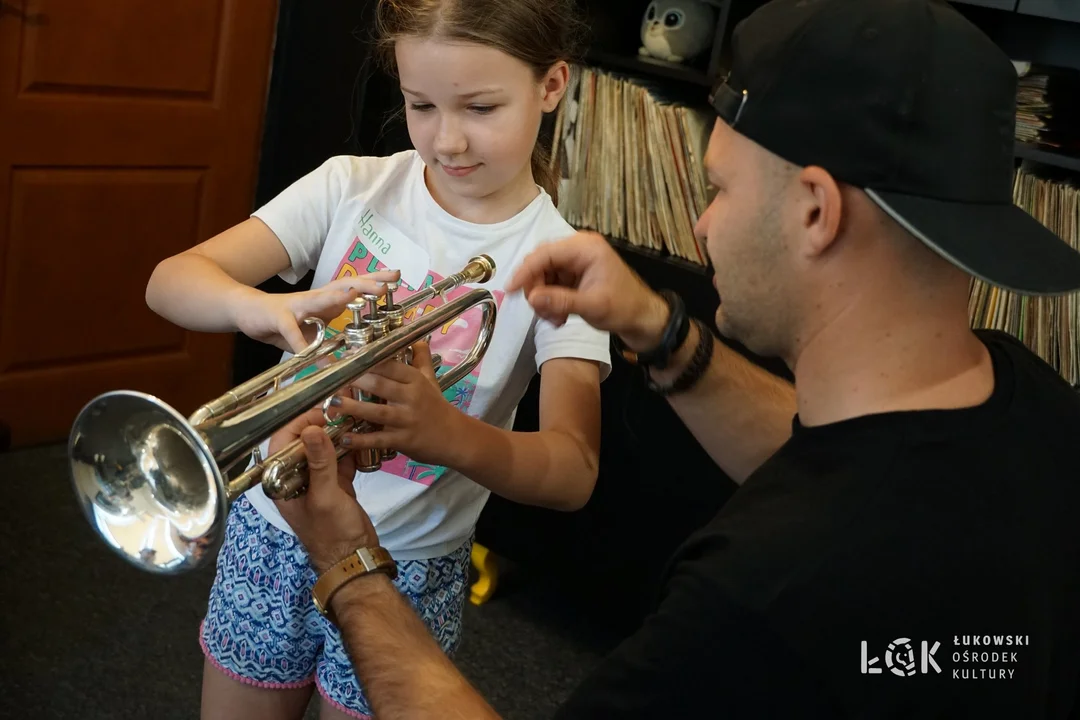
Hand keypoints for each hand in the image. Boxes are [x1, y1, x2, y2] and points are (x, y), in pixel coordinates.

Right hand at [231, 270, 400, 353]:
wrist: (246, 311)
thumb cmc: (283, 320)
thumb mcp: (313, 329)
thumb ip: (331, 337)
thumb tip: (352, 355)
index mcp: (327, 300)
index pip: (355, 287)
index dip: (375, 281)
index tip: (397, 276)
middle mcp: (316, 298)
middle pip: (344, 286)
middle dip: (366, 284)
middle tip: (386, 285)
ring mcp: (297, 306)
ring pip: (319, 299)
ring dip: (336, 297)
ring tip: (354, 295)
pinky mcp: (279, 318)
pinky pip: (291, 331)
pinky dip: (301, 343)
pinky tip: (308, 353)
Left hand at [272, 412, 378, 573]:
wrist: (354, 558)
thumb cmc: (333, 533)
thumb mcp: (325, 497)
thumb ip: (319, 463)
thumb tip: (312, 429)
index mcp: (283, 482)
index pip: (282, 443)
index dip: (298, 424)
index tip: (321, 413)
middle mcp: (296, 478)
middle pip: (303, 442)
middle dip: (321, 426)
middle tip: (342, 414)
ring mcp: (316, 481)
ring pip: (323, 449)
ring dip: (337, 436)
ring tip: (354, 421)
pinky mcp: (335, 484)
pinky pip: (339, 459)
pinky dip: (349, 449)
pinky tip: (361, 439)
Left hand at [333, 342, 461, 467]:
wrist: (456, 438)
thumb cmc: (437, 407)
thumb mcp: (431, 380)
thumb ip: (421, 359)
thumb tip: (416, 338)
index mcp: (415, 380)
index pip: (390, 365)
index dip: (367, 359)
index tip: (346, 354)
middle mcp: (411, 397)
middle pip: (381, 385)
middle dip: (356, 380)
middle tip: (331, 377)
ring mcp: (407, 420)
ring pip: (378, 412)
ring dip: (354, 408)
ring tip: (333, 403)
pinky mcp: (404, 440)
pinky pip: (380, 439)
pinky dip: (362, 440)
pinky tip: (345, 438)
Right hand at [505, 231, 670, 351]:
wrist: (643, 319)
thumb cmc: (624, 308)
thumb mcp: (592, 306)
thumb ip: (560, 301)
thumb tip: (532, 298)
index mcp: (585, 247)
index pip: (546, 253)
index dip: (526, 271)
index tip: (510, 291)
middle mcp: (578, 249)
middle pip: (541, 263)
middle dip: (536, 289)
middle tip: (540, 313)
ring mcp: (576, 261)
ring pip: (543, 276)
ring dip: (543, 299)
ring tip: (555, 320)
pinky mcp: (574, 274)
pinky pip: (551, 284)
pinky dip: (550, 302)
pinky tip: (558, 318)